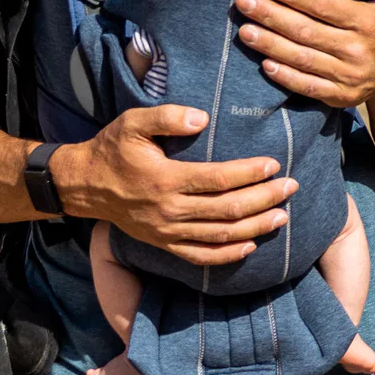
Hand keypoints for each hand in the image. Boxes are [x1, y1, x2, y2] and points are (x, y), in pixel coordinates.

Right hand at [62, 108, 290, 269]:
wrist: (84, 185)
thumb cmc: (112, 149)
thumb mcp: (132, 123)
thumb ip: (167, 117)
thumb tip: (202, 118)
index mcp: (164, 180)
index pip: (218, 179)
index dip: (249, 173)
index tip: (274, 164)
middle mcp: (168, 210)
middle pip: (227, 210)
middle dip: (264, 199)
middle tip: (290, 187)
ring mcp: (166, 232)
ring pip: (220, 236)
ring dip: (255, 228)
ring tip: (282, 216)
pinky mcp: (163, 244)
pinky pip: (200, 257)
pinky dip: (227, 255)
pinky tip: (250, 245)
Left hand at [237, 0, 374, 109]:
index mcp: (366, 22)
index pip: (324, 6)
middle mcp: (356, 49)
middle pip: (306, 31)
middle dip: (272, 16)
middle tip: (244, 3)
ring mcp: (347, 76)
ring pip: (302, 58)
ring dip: (271, 45)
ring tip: (244, 31)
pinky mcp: (340, 96)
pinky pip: (308, 87)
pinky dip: (285, 77)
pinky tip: (264, 64)